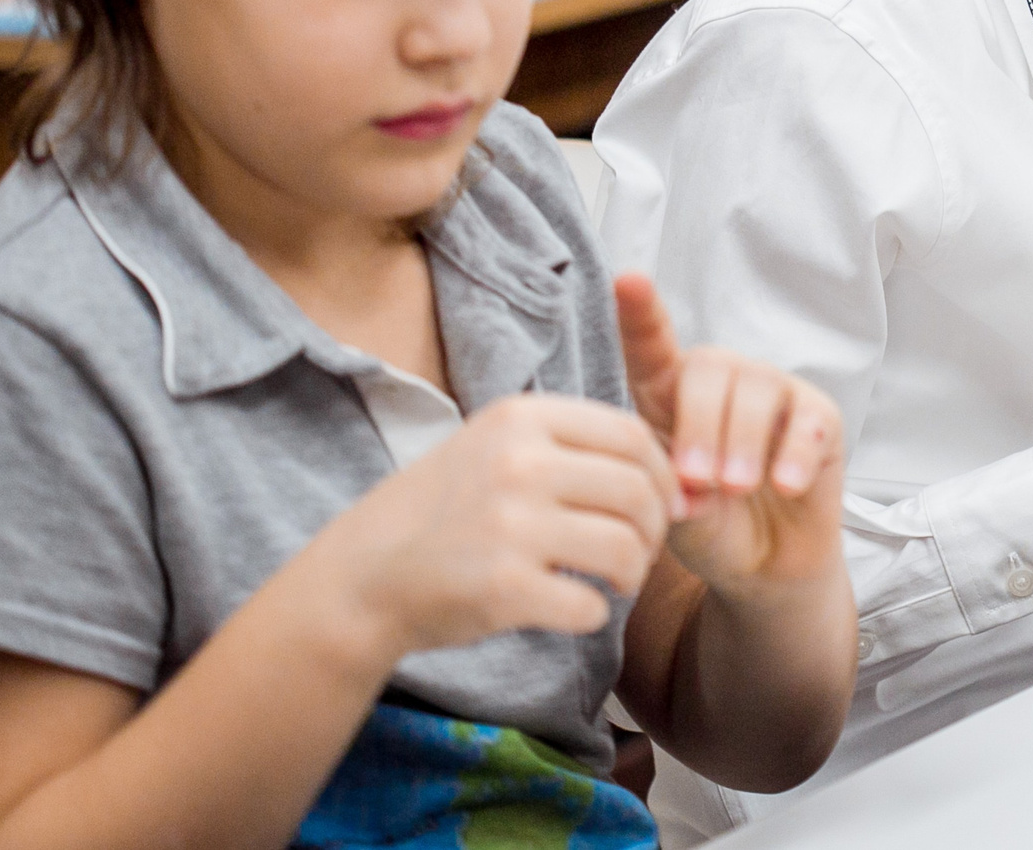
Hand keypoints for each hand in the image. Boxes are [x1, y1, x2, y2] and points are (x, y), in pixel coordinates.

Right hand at [307, 391, 678, 658]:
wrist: (362, 578)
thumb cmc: (445, 511)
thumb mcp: (497, 447)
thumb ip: (572, 447)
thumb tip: (671, 474)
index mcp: (521, 418)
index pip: (633, 435)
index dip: (664, 475)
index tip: (662, 504)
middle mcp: (518, 464)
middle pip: (638, 491)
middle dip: (655, 529)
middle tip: (638, 553)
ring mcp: (510, 526)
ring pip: (625, 548)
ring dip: (633, 573)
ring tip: (614, 581)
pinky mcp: (503, 588)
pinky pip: (590, 605)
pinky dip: (594, 614)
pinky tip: (573, 608)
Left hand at [615, 275, 846, 592]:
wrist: (763, 566)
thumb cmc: (708, 526)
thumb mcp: (673, 511)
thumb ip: (673, 490)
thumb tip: (691, 487)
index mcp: (669, 394)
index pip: (651, 348)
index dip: (641, 314)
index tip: (627, 281)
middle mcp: (722, 382)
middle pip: (710, 366)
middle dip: (700, 424)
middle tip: (696, 481)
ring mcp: (774, 394)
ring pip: (758, 385)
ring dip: (742, 441)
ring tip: (733, 490)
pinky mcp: (819, 419)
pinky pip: (809, 420)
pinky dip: (793, 455)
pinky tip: (784, 487)